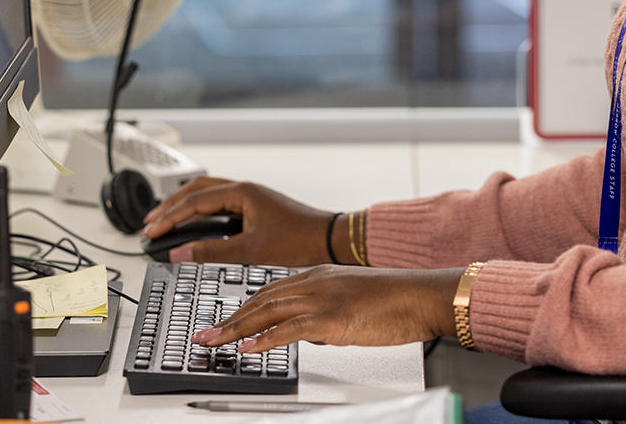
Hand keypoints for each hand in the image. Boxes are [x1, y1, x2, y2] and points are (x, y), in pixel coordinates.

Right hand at [142, 177, 333, 265]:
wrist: (329, 241)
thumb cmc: (299, 241)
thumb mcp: (250, 251)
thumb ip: (212, 252)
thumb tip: (179, 252)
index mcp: (243, 192)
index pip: (195, 200)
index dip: (169, 217)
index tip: (150, 231)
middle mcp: (245, 190)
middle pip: (197, 189)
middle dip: (171, 205)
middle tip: (150, 223)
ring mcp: (250, 198)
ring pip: (208, 194)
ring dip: (185, 206)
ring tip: (165, 221)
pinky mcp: (255, 209)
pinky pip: (220, 204)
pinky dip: (201, 213)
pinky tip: (195, 226)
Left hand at [193, 265, 461, 351]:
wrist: (421, 294)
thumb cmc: (395, 300)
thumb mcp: (351, 300)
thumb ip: (324, 313)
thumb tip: (305, 333)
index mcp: (319, 275)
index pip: (270, 288)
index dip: (243, 306)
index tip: (224, 320)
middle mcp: (315, 281)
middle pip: (261, 298)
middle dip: (228, 318)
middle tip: (205, 335)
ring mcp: (322, 297)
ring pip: (267, 311)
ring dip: (235, 328)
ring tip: (212, 343)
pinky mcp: (332, 317)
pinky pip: (289, 329)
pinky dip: (263, 339)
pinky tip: (247, 349)